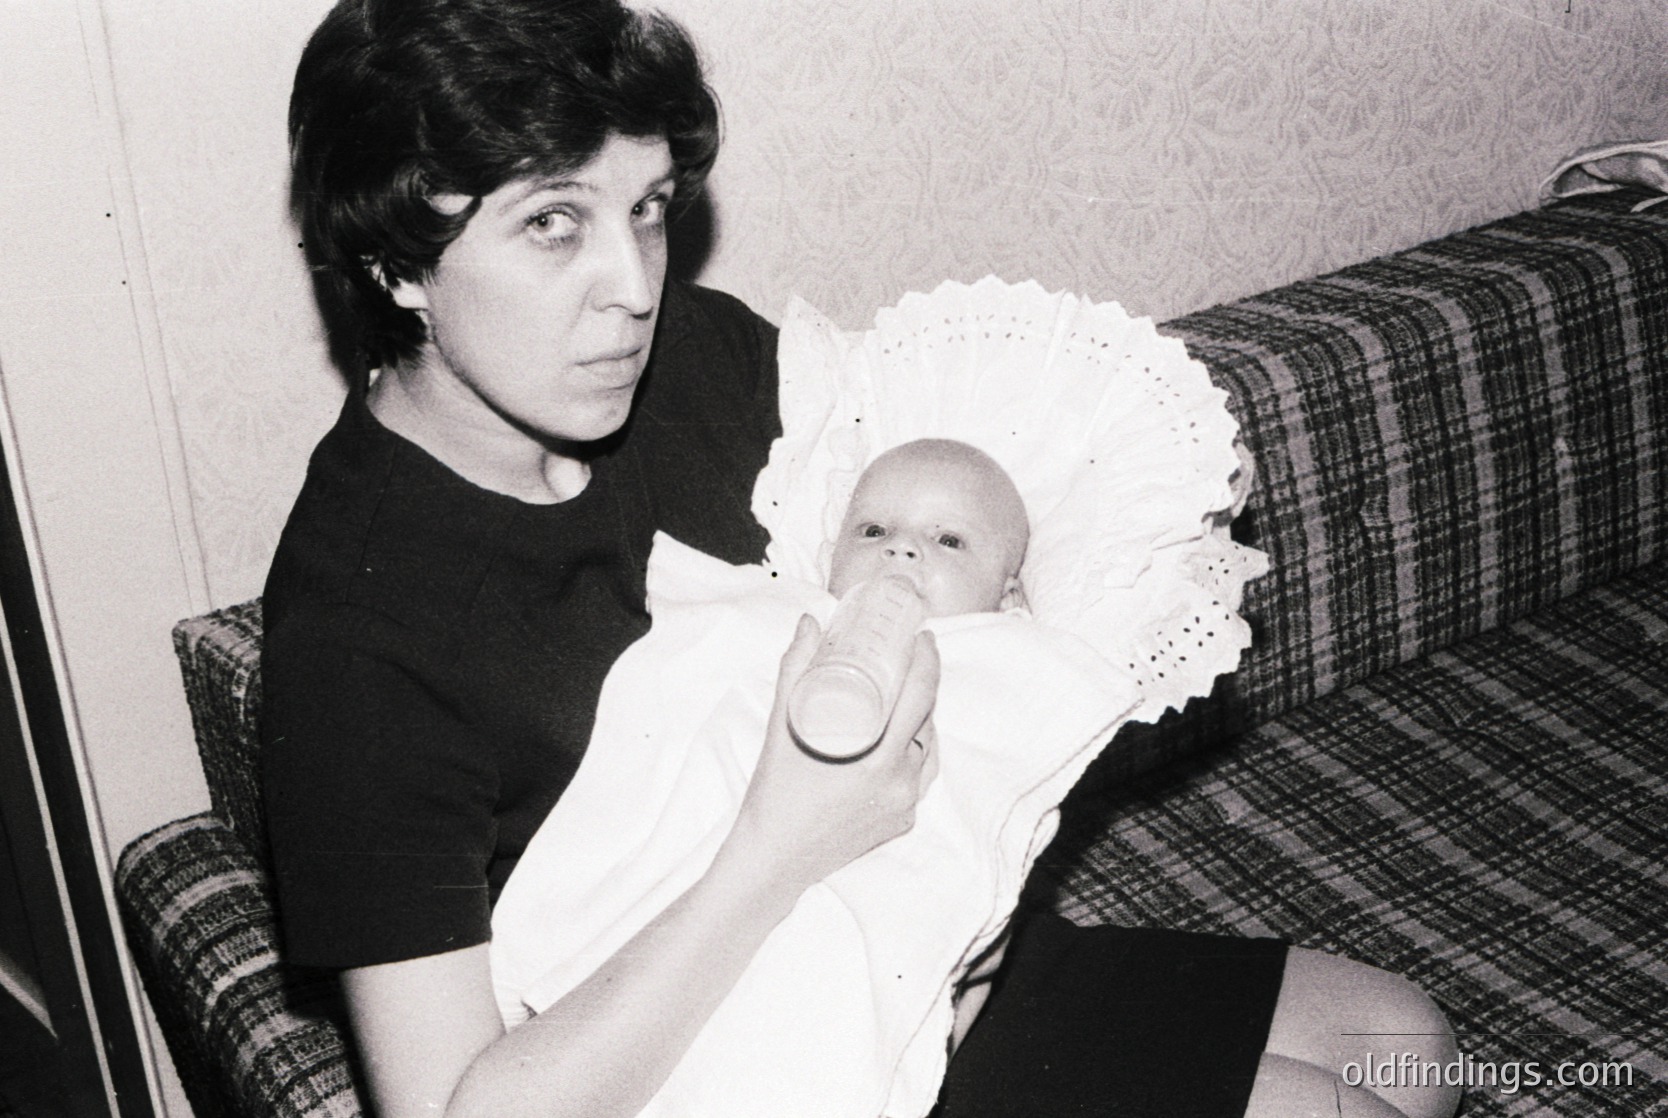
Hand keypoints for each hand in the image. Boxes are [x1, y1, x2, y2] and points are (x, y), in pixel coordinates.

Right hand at [726, 614, 939, 895]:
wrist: (774, 858)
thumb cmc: (775, 793)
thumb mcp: (782, 727)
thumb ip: (796, 670)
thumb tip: (809, 624)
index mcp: (879, 757)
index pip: (920, 696)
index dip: (927, 660)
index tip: (923, 638)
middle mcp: (900, 783)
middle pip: (926, 720)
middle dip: (922, 686)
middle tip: (907, 660)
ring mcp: (904, 806)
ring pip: (926, 751)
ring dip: (918, 721)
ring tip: (900, 697)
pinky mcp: (900, 823)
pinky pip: (916, 779)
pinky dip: (910, 755)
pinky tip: (895, 740)